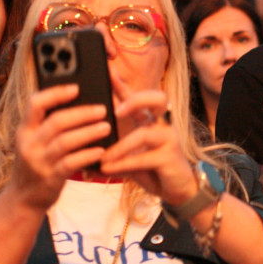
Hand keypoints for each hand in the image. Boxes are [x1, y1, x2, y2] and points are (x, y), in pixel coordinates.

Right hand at [10, 85, 111, 210]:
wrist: (24, 198)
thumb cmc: (38, 162)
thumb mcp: (36, 142)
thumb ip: (50, 125)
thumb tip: (82, 103)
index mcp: (25, 130)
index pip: (35, 103)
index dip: (56, 93)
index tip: (76, 87)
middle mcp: (29, 144)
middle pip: (56, 122)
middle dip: (82, 113)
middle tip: (103, 109)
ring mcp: (38, 162)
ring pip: (65, 142)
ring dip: (89, 132)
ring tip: (107, 126)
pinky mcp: (50, 178)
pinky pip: (71, 163)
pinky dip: (87, 155)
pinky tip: (101, 150)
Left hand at [99, 83, 195, 204]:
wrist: (177, 191)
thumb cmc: (152, 171)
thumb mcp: (128, 159)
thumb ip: (112, 153)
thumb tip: (85, 154)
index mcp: (149, 121)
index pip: (135, 97)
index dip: (122, 84)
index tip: (107, 72)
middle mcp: (161, 125)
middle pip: (156, 99)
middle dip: (135, 99)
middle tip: (116, 111)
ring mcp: (168, 139)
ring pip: (144, 134)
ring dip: (120, 147)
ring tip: (103, 158)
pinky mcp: (170, 156)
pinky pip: (144, 157)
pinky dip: (124, 163)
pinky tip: (109, 169)